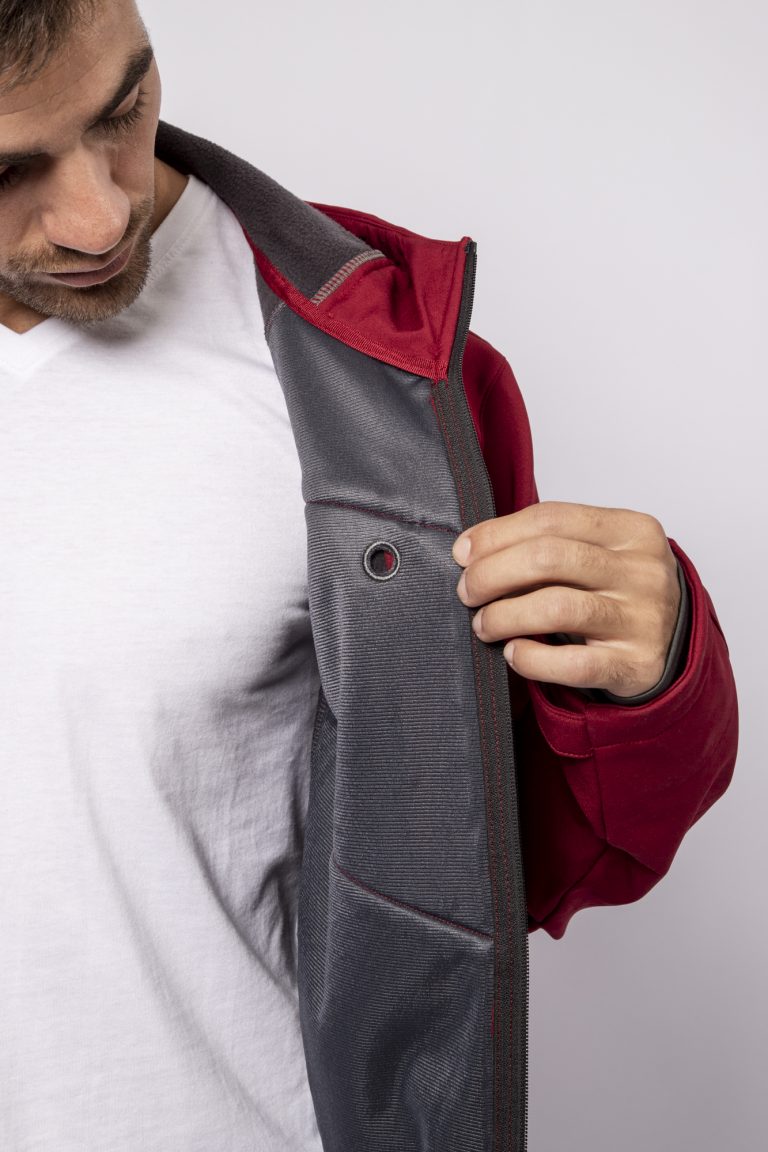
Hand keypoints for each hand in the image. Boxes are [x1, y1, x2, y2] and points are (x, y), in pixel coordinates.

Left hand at [452, 501, 681, 697]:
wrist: (672, 644)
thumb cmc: (617, 592)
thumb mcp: (596, 552)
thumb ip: (547, 543)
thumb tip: (472, 549)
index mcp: (631, 530)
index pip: (550, 519)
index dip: (496, 534)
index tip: (463, 553)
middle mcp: (642, 571)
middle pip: (548, 558)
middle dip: (492, 574)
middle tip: (467, 592)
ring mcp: (643, 619)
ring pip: (557, 608)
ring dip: (504, 615)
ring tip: (483, 624)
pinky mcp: (636, 665)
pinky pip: (574, 663)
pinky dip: (533, 659)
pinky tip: (514, 653)